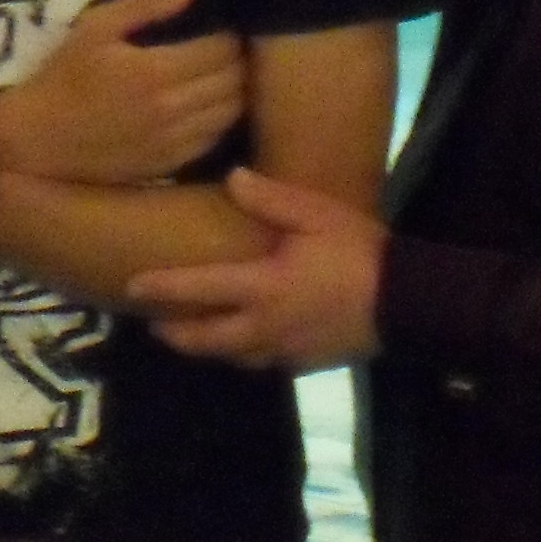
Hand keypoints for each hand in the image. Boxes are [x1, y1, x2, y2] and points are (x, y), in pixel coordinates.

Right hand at [0, 0, 246, 185]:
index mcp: (155, 71)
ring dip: (235, 90)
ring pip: (230, 112)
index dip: (229, 35)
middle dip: (237, 60)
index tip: (223, 26)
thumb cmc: (62, 76)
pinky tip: (206, 105)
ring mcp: (171, 142)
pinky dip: (220, 119)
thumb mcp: (95, 28)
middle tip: (227, 48)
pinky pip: (213, 139)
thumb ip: (146, 5)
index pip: (220, 49)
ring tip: (221, 75)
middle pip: (233, 80)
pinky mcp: (167, 164)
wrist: (35, 138)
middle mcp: (171, 109)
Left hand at [126, 168, 384, 371]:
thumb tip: (232, 178)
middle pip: (206, 339)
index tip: (131, 284)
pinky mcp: (304, 363)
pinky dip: (242, 353)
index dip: (163, 287)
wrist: (408, 305)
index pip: (200, 289)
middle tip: (153, 323)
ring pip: (231, 356)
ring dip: (206, 346)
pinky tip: (245, 340)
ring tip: (193, 333)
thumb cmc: (360, 254)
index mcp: (263, 288)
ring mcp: (284, 350)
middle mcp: (264, 326)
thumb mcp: (317, 216)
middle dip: (175, 334)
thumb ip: (272, 200)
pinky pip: (261, 362)